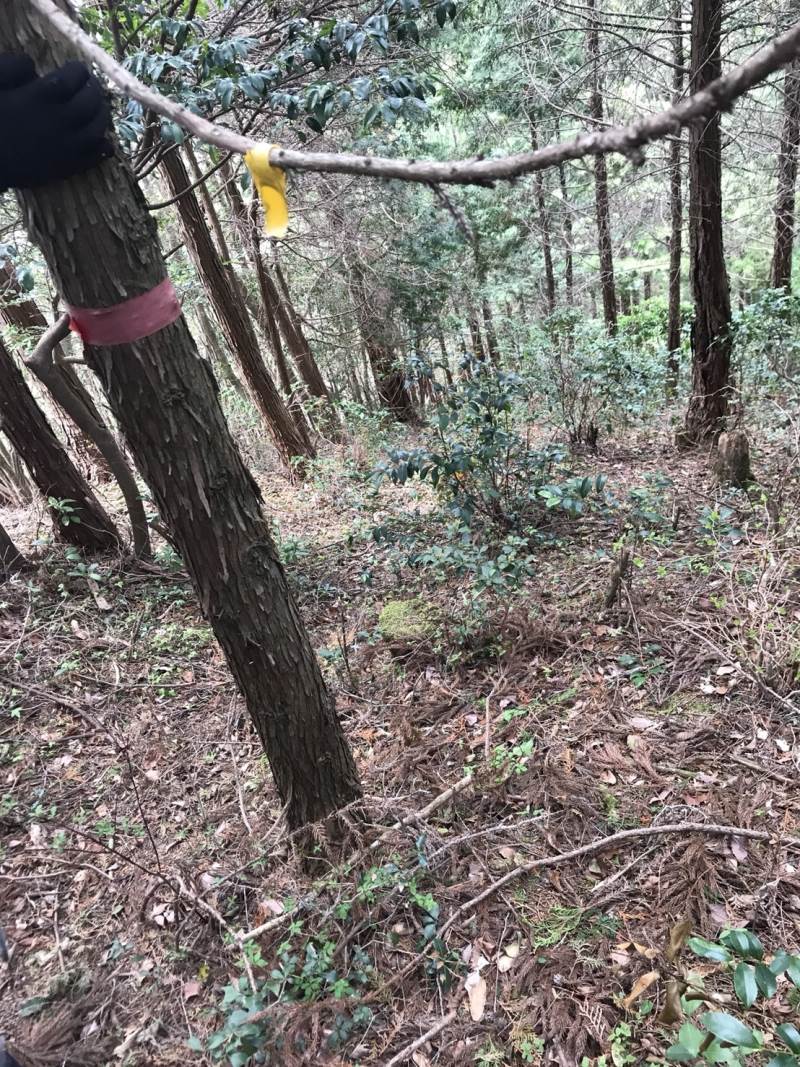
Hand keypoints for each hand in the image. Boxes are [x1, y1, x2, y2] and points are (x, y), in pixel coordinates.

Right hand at [0, 54, 111, 191]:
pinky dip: (103, 147)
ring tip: (98, 107)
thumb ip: (11, 67)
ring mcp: (66, 147)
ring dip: (102, 115)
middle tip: (92, 84)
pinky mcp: (66, 168)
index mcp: (39, 98)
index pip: (72, 78)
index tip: (79, 68)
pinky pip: (94, 157)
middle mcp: (59, 121)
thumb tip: (32, 64)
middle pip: (90, 102)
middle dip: (94, 89)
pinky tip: (104, 140)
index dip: (79, 70)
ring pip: (97, 129)